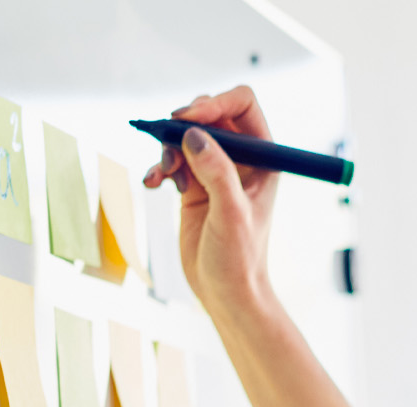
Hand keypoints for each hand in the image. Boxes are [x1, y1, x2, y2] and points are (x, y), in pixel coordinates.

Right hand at [144, 86, 278, 319]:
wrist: (225, 292)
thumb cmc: (240, 259)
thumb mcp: (231, 214)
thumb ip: (216, 173)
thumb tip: (194, 136)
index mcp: (263, 157)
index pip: (242, 105)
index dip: (214, 103)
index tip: (188, 119)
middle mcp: (241, 158)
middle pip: (210, 115)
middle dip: (184, 124)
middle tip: (165, 140)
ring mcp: (216, 171)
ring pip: (185, 137)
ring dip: (166, 148)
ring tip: (161, 175)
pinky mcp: (194, 186)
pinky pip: (172, 160)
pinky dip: (159, 167)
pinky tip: (152, 183)